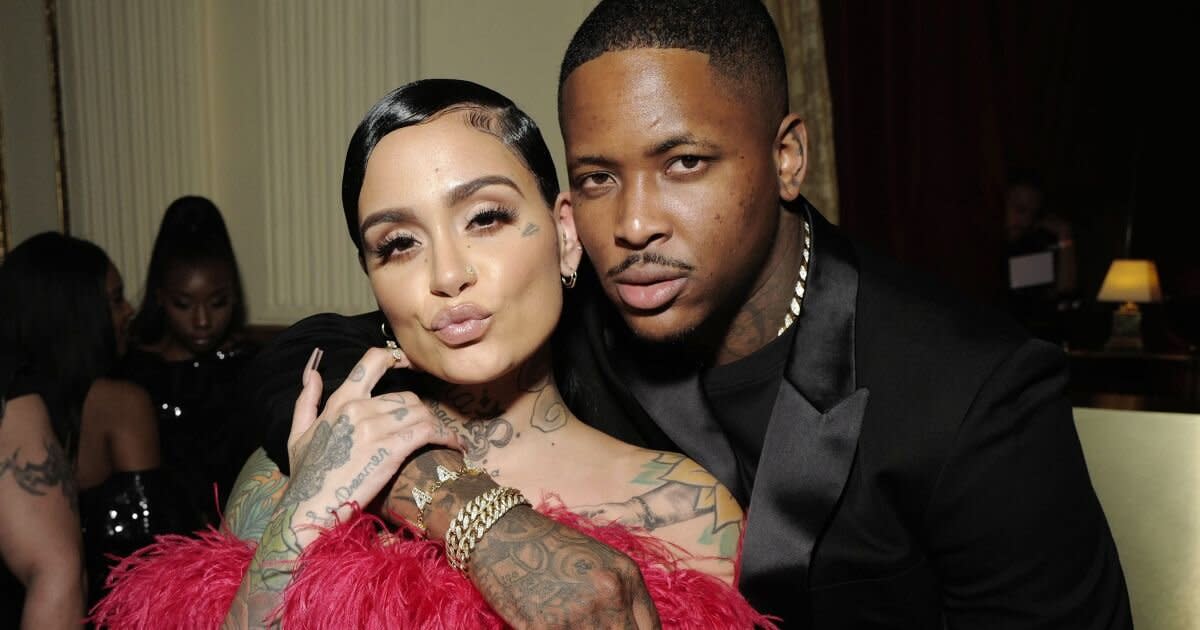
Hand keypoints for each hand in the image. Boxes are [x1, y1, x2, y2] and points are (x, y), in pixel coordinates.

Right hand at [285, 346, 459, 531]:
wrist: (308, 509)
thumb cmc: (305, 477)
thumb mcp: (297, 434)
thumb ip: (306, 401)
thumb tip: (312, 373)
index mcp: (340, 401)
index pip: (372, 361)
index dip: (396, 358)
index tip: (411, 365)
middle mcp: (359, 409)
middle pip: (406, 396)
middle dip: (420, 411)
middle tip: (427, 428)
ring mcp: (375, 428)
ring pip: (420, 412)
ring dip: (435, 424)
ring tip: (441, 438)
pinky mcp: (390, 450)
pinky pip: (428, 431)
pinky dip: (445, 436)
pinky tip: (453, 446)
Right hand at [470, 505, 661, 628]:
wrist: (499, 532)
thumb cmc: (547, 547)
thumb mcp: (597, 563)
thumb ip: (619, 598)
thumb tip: (625, 629)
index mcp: (626, 576)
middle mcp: (610, 594)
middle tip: (585, 628)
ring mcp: (579, 612)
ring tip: (563, 624)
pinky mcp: (545, 627)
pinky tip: (544, 626)